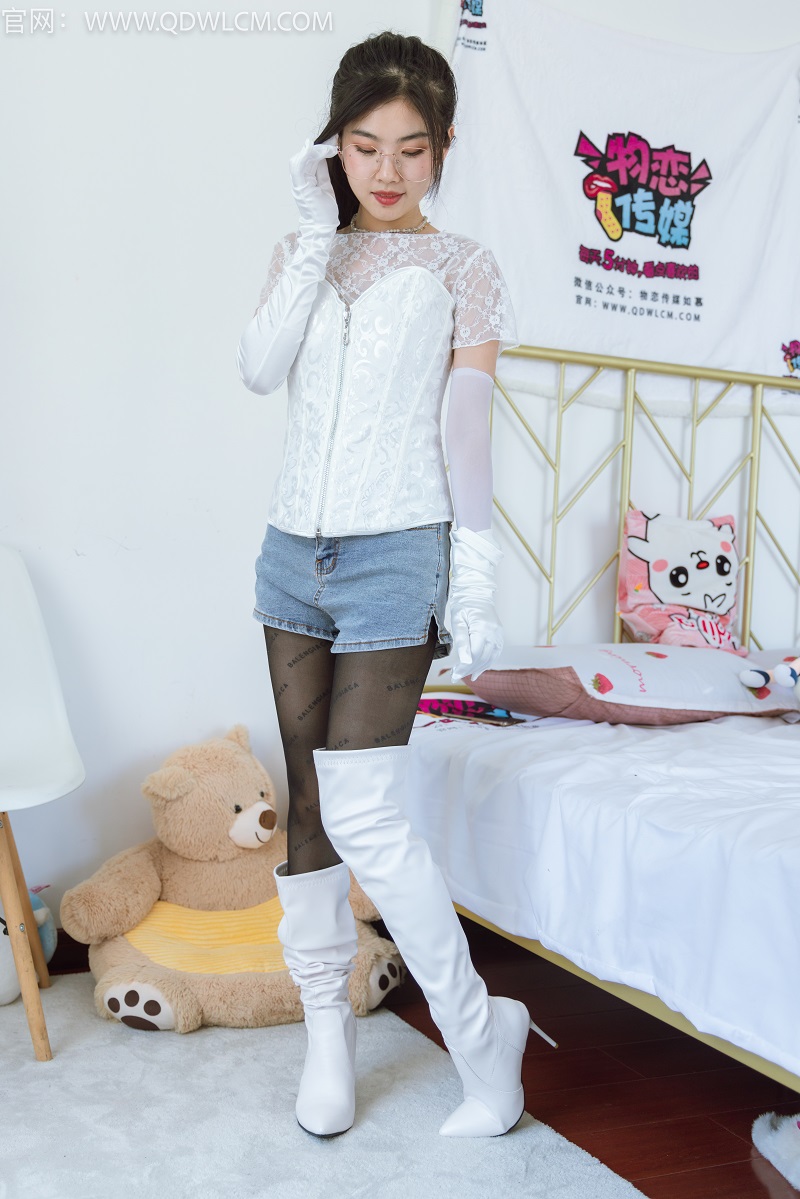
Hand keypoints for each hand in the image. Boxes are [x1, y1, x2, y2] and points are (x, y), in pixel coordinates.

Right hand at [288, 134, 339, 236]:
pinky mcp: (300, 187)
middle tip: (332, 139)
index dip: (319, 148)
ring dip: (315, 149)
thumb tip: (325, 157)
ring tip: (329, 144)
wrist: (322, 227)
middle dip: (317, 146)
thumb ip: (322, 172)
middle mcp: (299, 180)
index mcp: (304, 180)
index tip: (332, 141)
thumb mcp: (325, 186)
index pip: (309, 159)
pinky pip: (300, 166)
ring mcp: (298, 183)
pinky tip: (322, 150)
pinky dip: (309, 155)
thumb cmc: (324, 211)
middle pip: (303, 156)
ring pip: (301, 158)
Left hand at [448, 527, 504, 682]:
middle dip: (468, 670)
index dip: (465, 667)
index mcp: (483, 629)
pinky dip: (486, 663)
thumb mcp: (458, 620)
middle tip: (454, 676)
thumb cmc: (464, 604)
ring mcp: (498, 635)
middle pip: (482, 658)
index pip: (475, 654)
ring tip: (464, 675)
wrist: (477, 591)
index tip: (454, 674)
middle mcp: (494, 633)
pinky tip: (477, 671)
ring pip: (490, 658)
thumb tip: (465, 660)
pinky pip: (494, 654)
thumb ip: (462, 640)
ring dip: (477, 669)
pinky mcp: (499, 636)